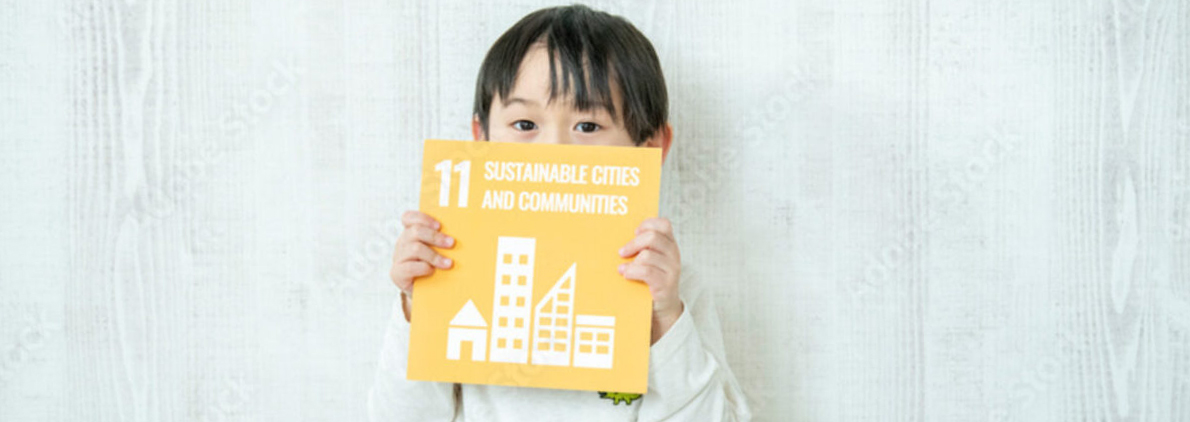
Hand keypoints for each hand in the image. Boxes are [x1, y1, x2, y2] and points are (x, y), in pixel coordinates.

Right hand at [390, 210, 454, 320]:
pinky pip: (409, 267)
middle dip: (435, 236)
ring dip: (434, 255)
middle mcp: (402, 243)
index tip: (439, 225)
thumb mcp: (438, 251)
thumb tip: (471, 234)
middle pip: (415, 231)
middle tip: (452, 243)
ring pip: (414, 248)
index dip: (423, 218)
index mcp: (411, 234)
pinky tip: (432, 272)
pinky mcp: (397, 273)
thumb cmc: (435, 268)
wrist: (424, 293)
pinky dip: (423, 268)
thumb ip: (444, 241)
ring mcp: (398, 258)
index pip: (408, 218)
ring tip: (448, 264)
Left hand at [617, 217, 683, 344]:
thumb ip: (642, 247)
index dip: (647, 224)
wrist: (662, 307)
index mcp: (670, 244)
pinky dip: (632, 271)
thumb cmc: (651, 280)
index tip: (635, 233)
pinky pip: (647, 271)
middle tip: (622, 252)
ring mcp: (672, 269)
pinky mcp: (666, 284)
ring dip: (631, 261)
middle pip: (652, 237)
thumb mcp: (650, 260)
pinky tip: (626, 275)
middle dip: (633, 243)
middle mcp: (674, 254)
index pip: (663, 224)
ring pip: (647, 255)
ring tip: (622, 269)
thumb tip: (619, 238)